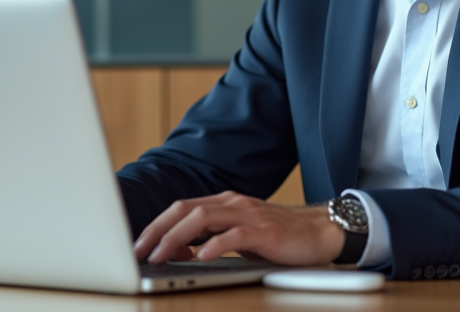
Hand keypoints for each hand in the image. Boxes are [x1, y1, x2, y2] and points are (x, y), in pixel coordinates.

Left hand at [133, 191, 345, 265]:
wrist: (320, 231)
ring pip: (204, 218)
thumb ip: (212, 237)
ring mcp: (249, 215)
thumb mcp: (240, 236)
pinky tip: (201, 257)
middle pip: (186, 210)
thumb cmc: (279, 237)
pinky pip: (235, 235)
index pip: (181, 208)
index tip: (138, 244)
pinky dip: (215, 245)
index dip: (157, 224)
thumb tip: (179, 251)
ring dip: (177, 237)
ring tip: (161, 255)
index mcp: (225, 203)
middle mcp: (233, 204)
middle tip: (139, 251)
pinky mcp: (266, 231)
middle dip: (158, 230)